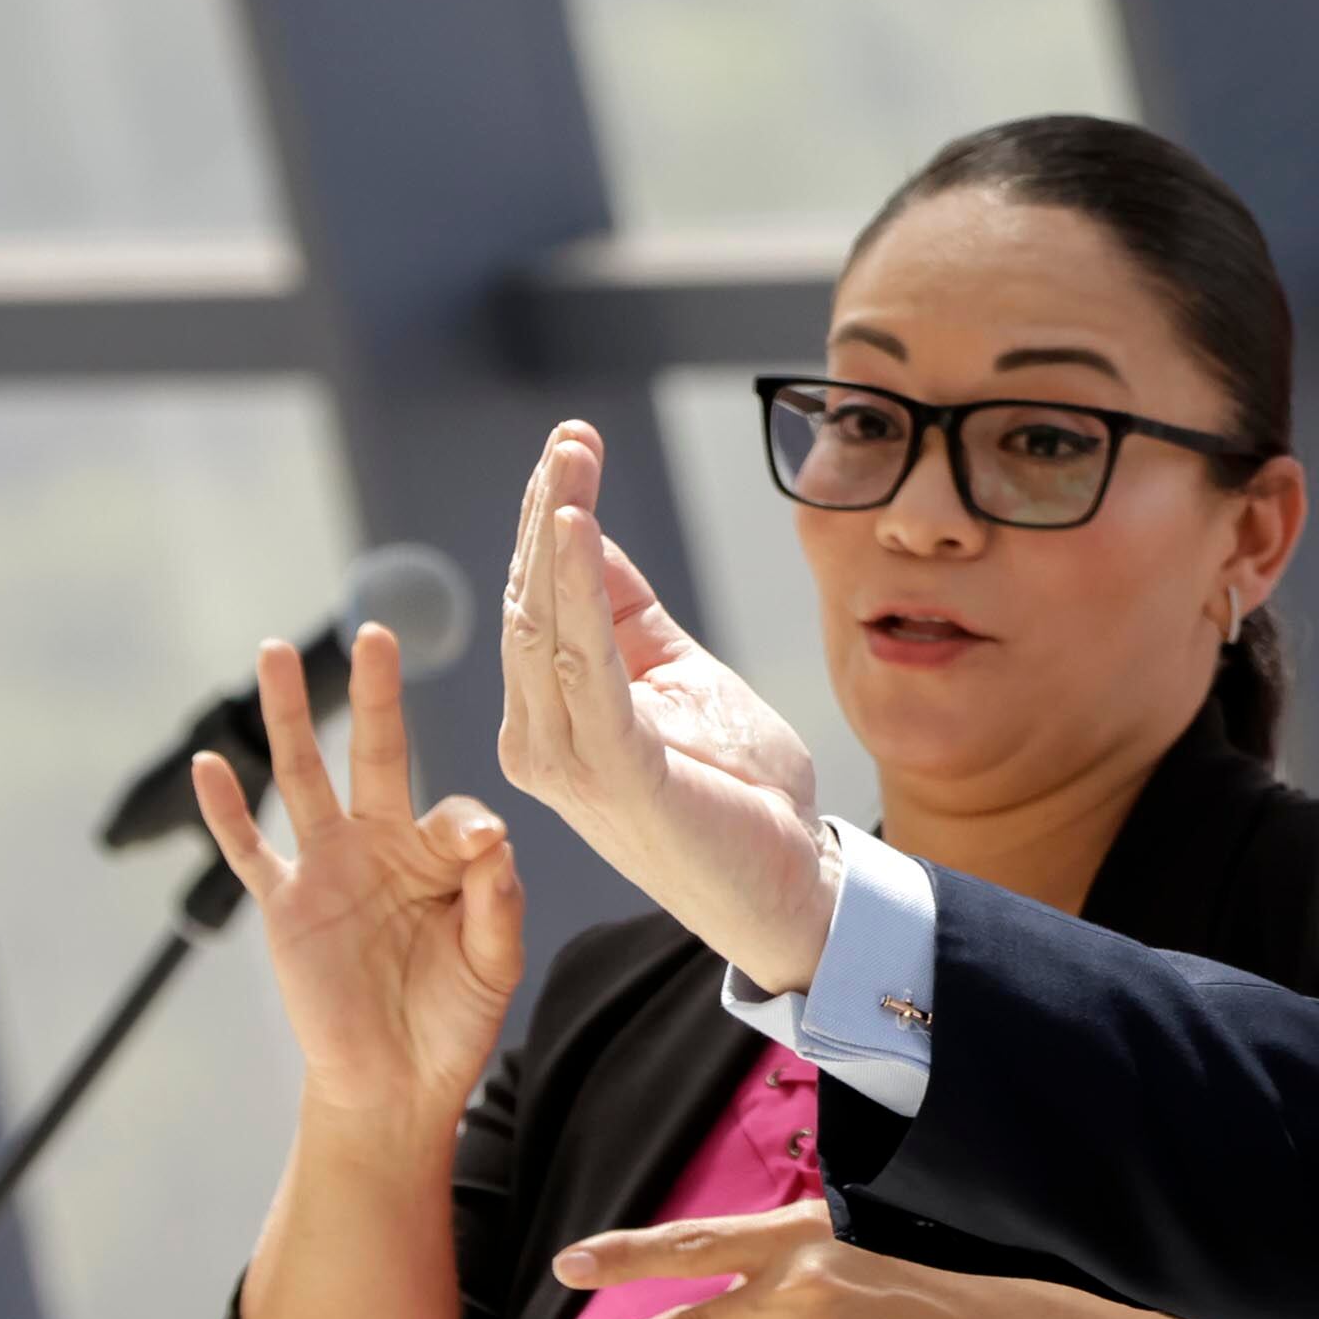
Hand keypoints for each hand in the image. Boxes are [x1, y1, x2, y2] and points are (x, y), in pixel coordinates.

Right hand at [192, 626, 521, 1136]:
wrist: (398, 1083)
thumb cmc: (454, 1018)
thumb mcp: (494, 959)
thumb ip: (496, 899)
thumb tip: (489, 837)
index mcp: (443, 856)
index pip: (458, 812)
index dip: (468, 829)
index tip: (479, 850)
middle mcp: (383, 847)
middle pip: (378, 754)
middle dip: (377, 695)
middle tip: (378, 632)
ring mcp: (328, 870)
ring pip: (305, 778)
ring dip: (291, 718)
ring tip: (274, 655)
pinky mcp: (284, 905)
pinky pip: (249, 849)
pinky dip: (227, 810)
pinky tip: (210, 764)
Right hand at [494, 422, 836, 993]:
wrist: (787, 882)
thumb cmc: (736, 790)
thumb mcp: (679, 676)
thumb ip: (626, 618)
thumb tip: (589, 538)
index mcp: (556, 714)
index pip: (538, 601)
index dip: (550, 520)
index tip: (570, 445)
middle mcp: (541, 735)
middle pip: (530, 603)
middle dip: (549, 511)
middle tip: (568, 436)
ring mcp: (568, 757)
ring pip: (545, 623)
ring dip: (557, 534)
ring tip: (568, 462)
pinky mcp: (611, 770)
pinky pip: (585, 665)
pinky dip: (577, 591)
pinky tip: (580, 532)